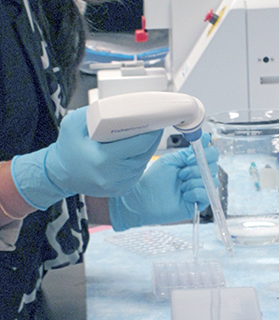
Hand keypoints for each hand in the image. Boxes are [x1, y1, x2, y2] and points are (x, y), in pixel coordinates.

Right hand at [11, 107, 162, 209]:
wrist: (60, 174)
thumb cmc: (67, 148)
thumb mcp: (74, 123)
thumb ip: (95, 112)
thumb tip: (120, 106)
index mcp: (102, 159)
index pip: (138, 144)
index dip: (151, 132)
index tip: (155, 122)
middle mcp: (111, 176)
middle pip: (144, 154)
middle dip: (151, 139)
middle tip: (153, 126)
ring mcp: (116, 186)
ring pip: (142, 164)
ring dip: (147, 151)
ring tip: (145, 137)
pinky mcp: (119, 190)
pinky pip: (137, 174)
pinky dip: (139, 162)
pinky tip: (136, 153)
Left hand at [109, 132, 218, 230]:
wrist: (144, 198)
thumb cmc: (153, 180)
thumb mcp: (172, 160)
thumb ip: (188, 151)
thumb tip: (205, 138)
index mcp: (192, 164)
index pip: (212, 155)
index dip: (206, 155)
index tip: (188, 159)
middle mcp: (198, 176)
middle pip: (214, 167)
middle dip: (195, 169)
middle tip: (181, 174)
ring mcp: (199, 189)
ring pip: (211, 181)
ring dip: (193, 182)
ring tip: (180, 186)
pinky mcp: (198, 203)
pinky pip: (206, 195)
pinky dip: (194, 193)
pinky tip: (184, 195)